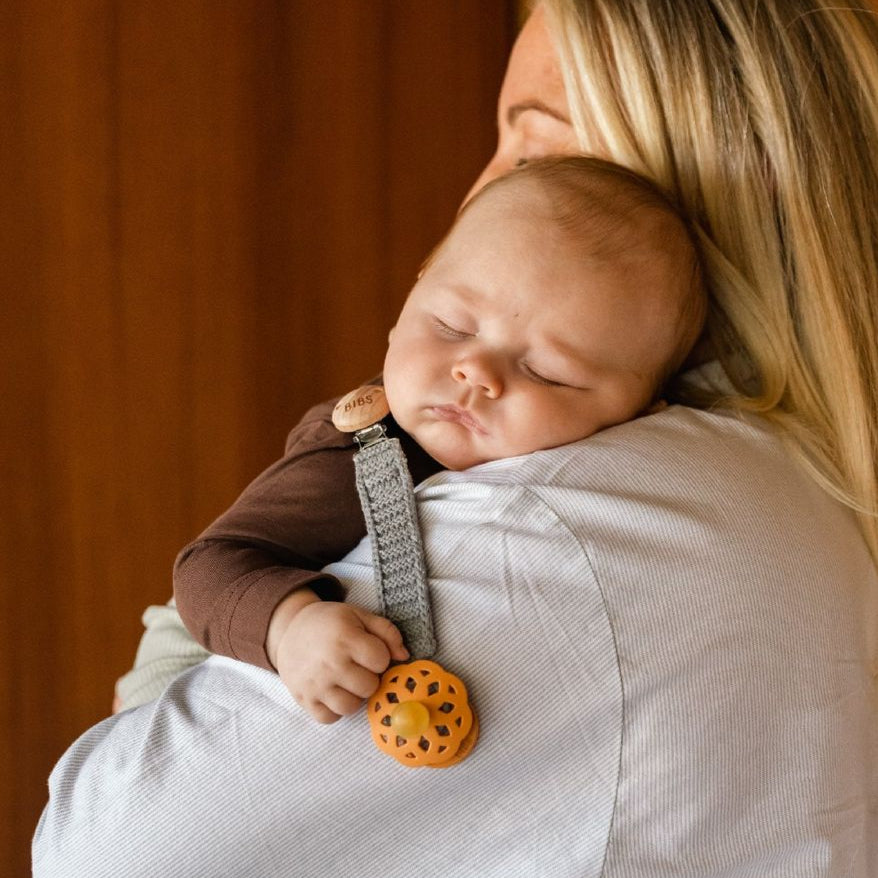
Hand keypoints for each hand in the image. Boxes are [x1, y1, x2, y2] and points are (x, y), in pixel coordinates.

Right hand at [272, 600, 408, 723]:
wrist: (290, 628)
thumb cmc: (330, 623)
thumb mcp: (359, 616)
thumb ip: (386, 632)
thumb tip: (404, 656)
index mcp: (345, 638)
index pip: (381, 660)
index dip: (380, 656)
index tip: (368, 651)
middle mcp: (329, 663)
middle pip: (369, 686)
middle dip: (369, 677)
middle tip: (357, 666)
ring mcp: (315, 684)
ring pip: (351, 707)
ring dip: (354, 696)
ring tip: (346, 681)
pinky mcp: (303, 700)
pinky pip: (329, 718)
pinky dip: (335, 710)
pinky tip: (333, 692)